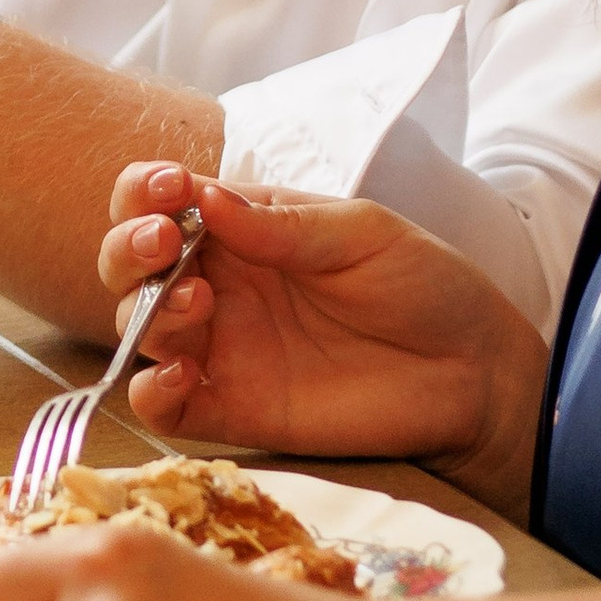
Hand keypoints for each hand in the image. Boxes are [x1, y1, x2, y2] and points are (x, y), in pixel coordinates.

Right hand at [101, 165, 546, 518]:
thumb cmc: (422, 287)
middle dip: (128, 246)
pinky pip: (162, 406)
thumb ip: (283, 224)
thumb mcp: (361, 235)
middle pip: (129, 263)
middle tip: (164, 242)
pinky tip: (180, 375)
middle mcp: (219, 285)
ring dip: (146, 310)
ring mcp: (220, 349)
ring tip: (197, 303)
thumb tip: (205, 198)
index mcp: (242, 229)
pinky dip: (150, 391)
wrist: (472, 373)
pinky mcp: (230, 409)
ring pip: (136, 327)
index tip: (166, 190)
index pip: (162, 200)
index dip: (144, 192)